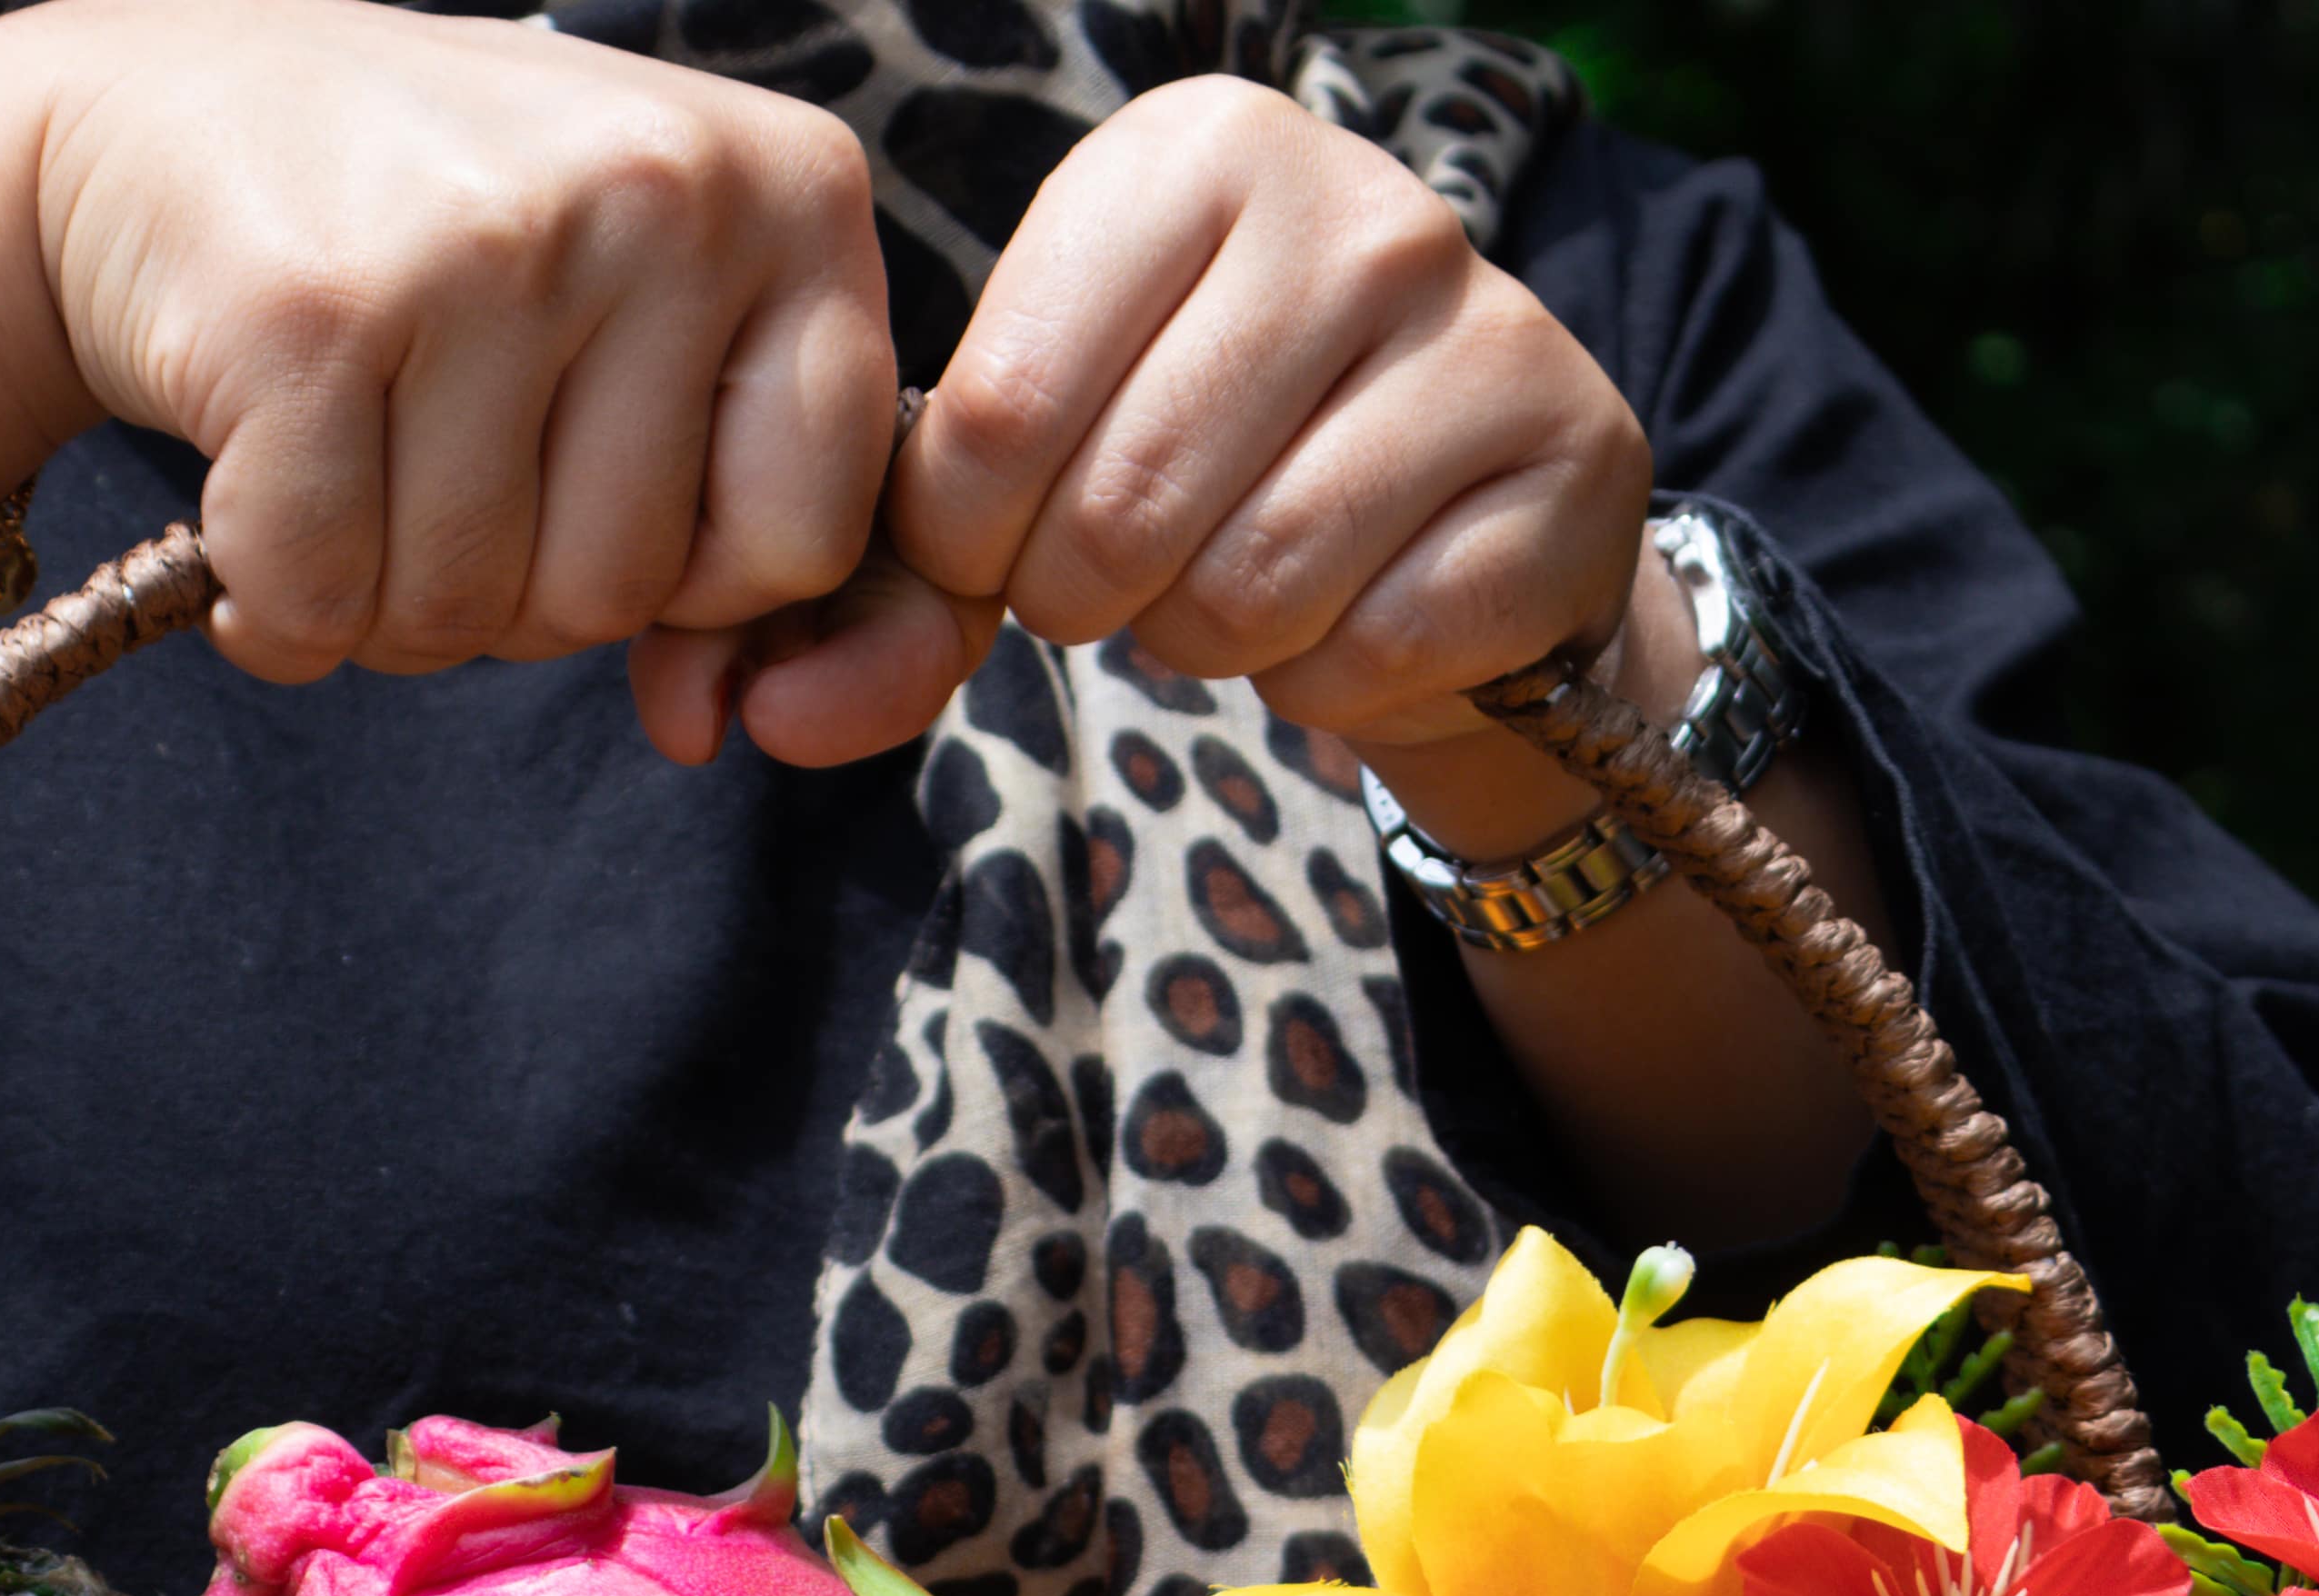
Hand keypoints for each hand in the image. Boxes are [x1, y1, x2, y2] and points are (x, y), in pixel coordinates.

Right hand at [0, 0, 901, 749]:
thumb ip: (725, 525)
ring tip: (349, 460)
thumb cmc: (444, 264)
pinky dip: (274, 603)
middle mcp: (662, 186)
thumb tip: (712, 727)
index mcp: (794, 193)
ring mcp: (488, 242)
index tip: (602, 492)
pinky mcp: (314, 315)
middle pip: (619, 594)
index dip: (695, 577)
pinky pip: (321, 596)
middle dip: (516, 590)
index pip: (811, 538)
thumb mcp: (641, 332)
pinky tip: (254, 495)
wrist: (159, 128)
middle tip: (436, 459)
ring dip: (385, 599)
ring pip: (469, 612)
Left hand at [647, 78, 1655, 790]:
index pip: (994, 421)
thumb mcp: (1032, 469)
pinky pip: (1369, 650)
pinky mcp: (1561, 460)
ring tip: (1243, 582)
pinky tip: (1359, 609)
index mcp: (1189, 155)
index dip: (976, 547)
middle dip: (1094, 601)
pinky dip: (1333, 683)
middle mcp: (1352, 203)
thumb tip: (756, 717)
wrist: (1452, 512)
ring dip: (1212, 647)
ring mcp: (1478, 323)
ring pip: (1249, 593)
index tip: (1015, 537)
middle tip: (1133, 574)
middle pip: (1118, 517)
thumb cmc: (1200, 470)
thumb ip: (883, 575)